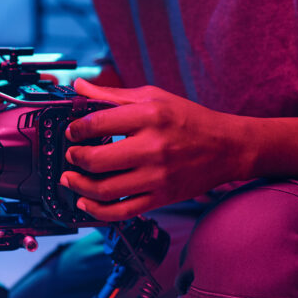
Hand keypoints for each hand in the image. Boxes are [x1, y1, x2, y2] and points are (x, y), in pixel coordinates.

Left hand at [59, 80, 248, 220]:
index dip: (76, 129)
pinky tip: (86, 202)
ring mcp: (157, 176)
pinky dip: (98, 210)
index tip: (71, 131)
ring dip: (79, 186)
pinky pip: (122, 211)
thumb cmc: (188, 119)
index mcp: (149, 116)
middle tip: (69, 155)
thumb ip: (112, 95)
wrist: (227, 148)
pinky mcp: (161, 197)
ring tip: (69, 179)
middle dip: (74, 158)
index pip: (98, 123)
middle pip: (97, 160)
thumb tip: (78, 87)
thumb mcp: (153, 97)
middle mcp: (153, 147)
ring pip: (105, 190)